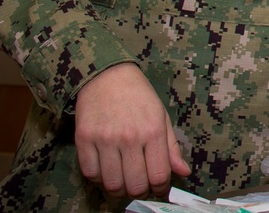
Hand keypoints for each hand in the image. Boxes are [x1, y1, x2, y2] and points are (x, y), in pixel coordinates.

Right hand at [74, 63, 190, 198]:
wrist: (107, 76)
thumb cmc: (139, 96)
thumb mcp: (161, 117)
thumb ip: (172, 148)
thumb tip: (184, 172)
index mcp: (153, 131)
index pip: (159, 175)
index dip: (161, 189)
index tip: (160, 189)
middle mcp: (130, 137)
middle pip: (135, 185)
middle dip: (141, 193)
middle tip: (142, 188)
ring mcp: (105, 139)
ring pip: (112, 184)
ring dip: (120, 190)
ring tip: (125, 182)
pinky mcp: (84, 140)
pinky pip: (90, 174)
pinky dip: (99, 179)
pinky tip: (107, 171)